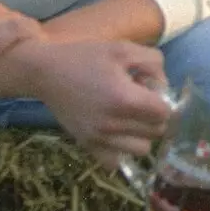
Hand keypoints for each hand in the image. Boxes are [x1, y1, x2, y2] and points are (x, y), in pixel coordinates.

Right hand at [28, 39, 173, 168]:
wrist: (45, 73)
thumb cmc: (85, 57)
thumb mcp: (123, 49)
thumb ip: (152, 62)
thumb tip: (163, 85)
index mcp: (124, 99)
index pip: (164, 112)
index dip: (162, 99)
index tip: (149, 89)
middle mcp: (113, 123)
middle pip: (156, 131)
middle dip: (154, 115)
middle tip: (139, 100)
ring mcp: (99, 138)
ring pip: (141, 149)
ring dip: (141, 134)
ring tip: (129, 117)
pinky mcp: (87, 145)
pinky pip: (115, 161)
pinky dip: (120, 150)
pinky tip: (116, 133)